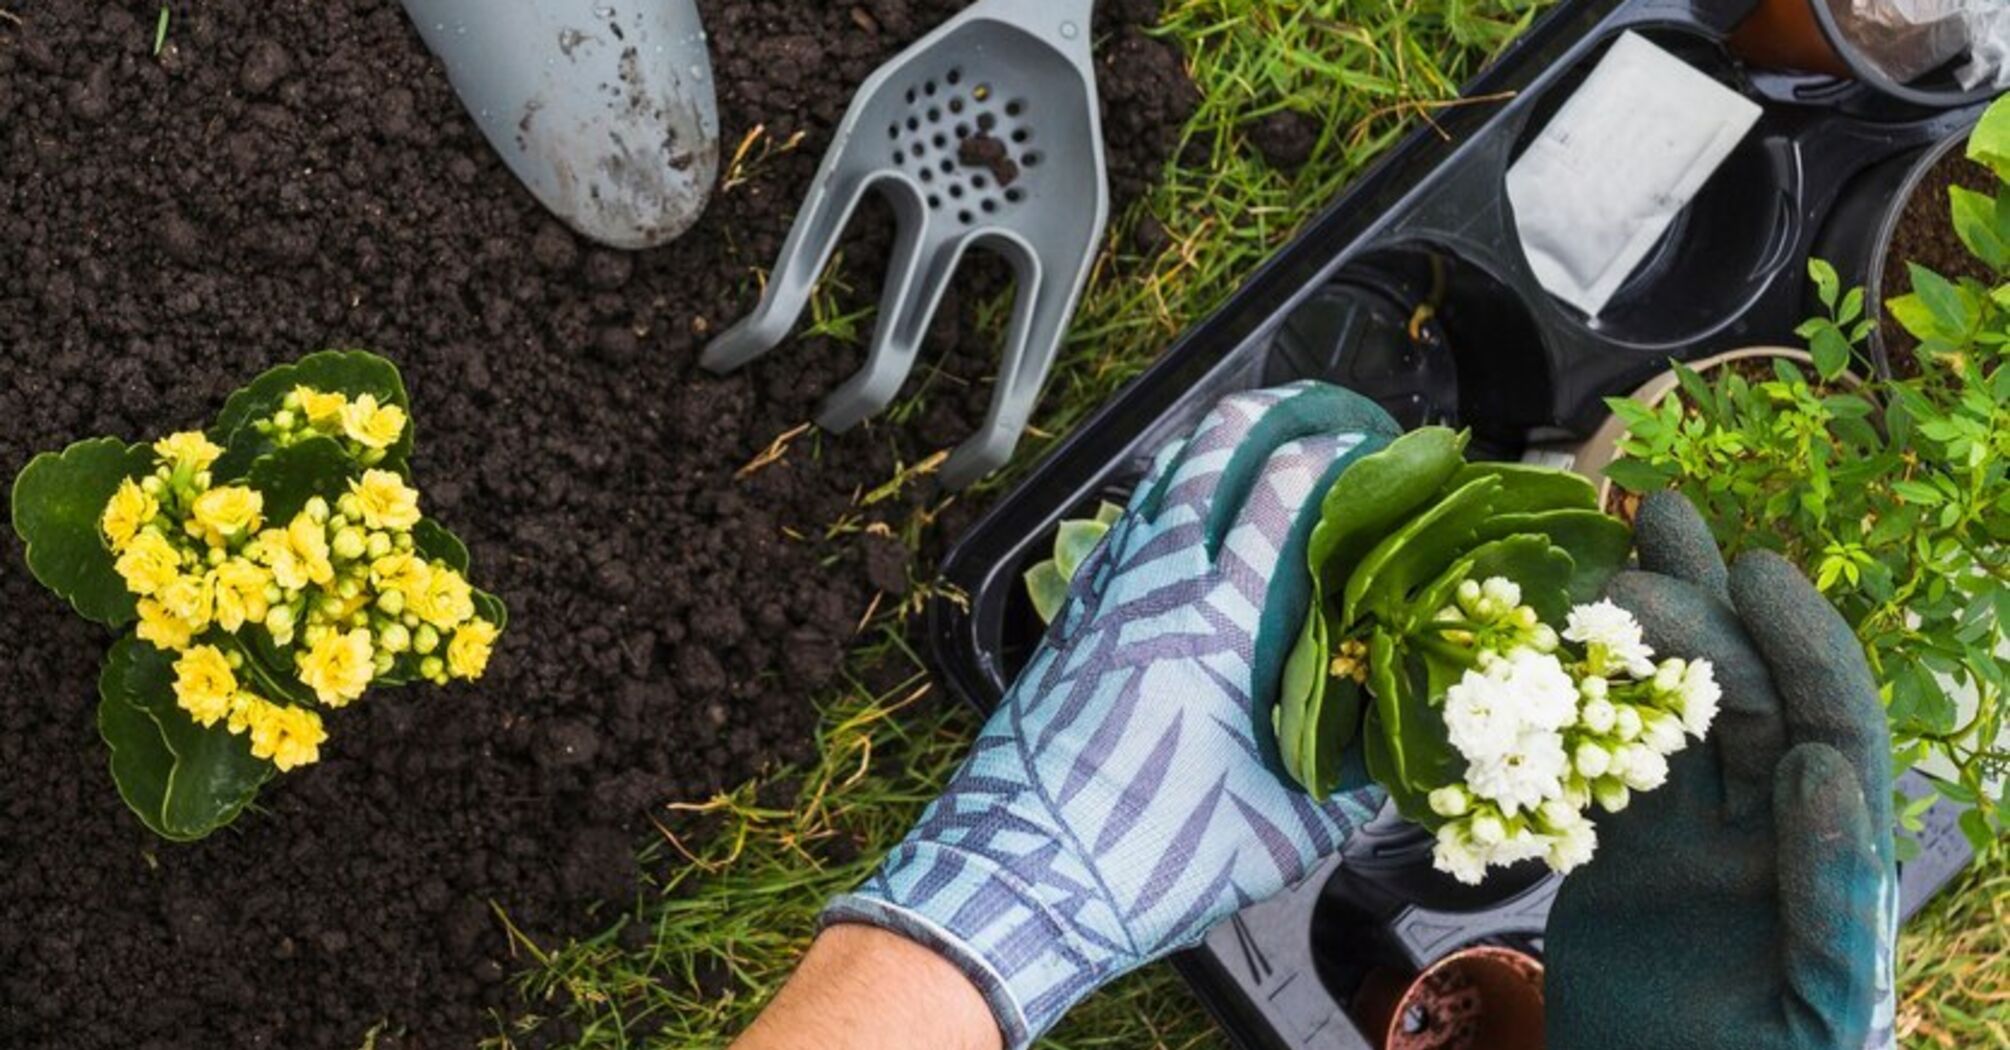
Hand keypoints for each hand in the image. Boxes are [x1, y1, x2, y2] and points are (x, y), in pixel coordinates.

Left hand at [824, 383, 1400, 1047]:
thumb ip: (1354, 784)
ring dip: (1218, 447)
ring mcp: (1104, 592)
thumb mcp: (1284, 832)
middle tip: (1330, 416)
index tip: (1389, 452)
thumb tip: (1401, 755)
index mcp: (1219, 621)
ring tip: (1268, 447)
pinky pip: (1125, 526)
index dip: (1343, 452)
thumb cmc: (1149, 857)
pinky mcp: (1071, 616)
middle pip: (1215, 446)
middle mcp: (1156, 583)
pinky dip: (1167, 499)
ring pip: (1162, 477)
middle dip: (1279, 411)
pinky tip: (1192, 522)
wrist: (1020, 877)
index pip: (1286, 488)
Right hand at [1545, 492, 1897, 1049]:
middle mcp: (1767, 840)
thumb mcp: (1815, 1014)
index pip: (1830, 733)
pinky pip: (1601, 768)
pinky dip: (1579, 706)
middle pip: (1746, 701)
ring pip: (1672, 718)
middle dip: (1710, 612)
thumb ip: (1834, 899)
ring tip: (1624, 541)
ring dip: (1651, 632)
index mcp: (1829, 870)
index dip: (1802, 648)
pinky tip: (1553, 645)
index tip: (1754, 574)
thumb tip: (1821, 768)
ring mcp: (1690, 846)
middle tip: (1653, 537)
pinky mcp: (1619, 861)